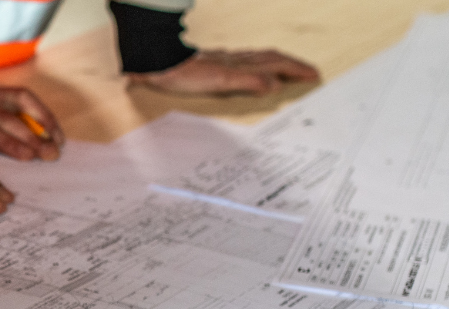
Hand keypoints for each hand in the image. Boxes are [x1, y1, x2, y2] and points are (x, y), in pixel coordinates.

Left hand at [129, 49, 319, 95]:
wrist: (157, 63)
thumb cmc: (185, 74)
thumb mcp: (220, 81)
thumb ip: (248, 81)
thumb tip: (275, 84)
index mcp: (241, 63)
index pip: (277, 64)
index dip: (296, 70)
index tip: (315, 76)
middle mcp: (236, 59)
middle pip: (272, 59)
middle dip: (293, 66)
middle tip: (310, 73)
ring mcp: (224, 60)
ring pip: (259, 59)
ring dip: (277, 64)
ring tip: (289, 70)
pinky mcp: (212, 64)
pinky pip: (244, 63)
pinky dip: (256, 66)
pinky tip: (251, 70)